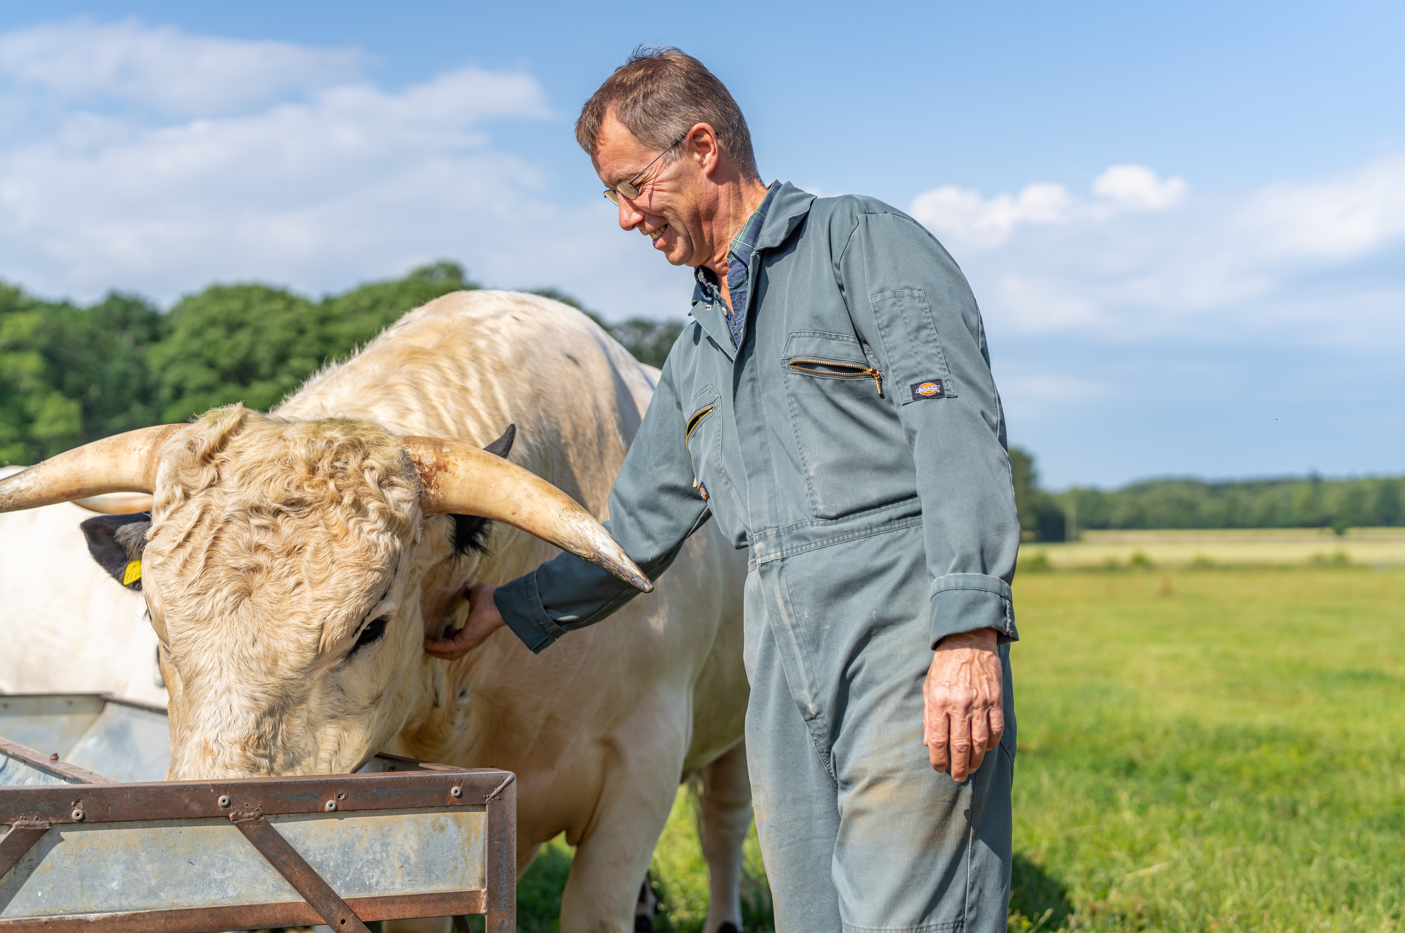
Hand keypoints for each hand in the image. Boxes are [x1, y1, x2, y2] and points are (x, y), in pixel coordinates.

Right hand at [423, 584, 503, 659]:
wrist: (499, 602)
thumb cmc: (491, 597)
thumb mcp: (474, 595)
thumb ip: (467, 595)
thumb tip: (462, 590)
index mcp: (474, 629)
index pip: (457, 637)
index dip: (445, 636)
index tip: (435, 630)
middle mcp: (471, 638)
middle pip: (452, 651)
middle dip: (438, 648)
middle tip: (425, 642)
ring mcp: (469, 642)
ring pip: (449, 653)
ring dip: (435, 650)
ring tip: (422, 644)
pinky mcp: (466, 641)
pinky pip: (447, 648)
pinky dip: (435, 646)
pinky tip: (425, 642)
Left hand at [923, 627, 1003, 781]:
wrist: (968, 640)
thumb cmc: (944, 665)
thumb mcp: (929, 687)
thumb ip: (928, 716)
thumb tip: (929, 743)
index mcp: (938, 701)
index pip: (937, 739)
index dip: (938, 759)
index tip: (939, 768)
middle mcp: (959, 704)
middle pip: (959, 746)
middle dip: (958, 766)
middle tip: (958, 777)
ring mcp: (979, 702)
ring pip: (979, 742)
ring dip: (976, 760)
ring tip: (971, 768)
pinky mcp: (995, 699)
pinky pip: (996, 729)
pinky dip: (991, 743)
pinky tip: (985, 748)